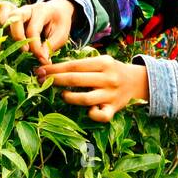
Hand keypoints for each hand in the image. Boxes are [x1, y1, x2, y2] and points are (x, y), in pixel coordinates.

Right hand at [0, 0, 73, 65]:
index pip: (33, 29)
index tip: (42, 59)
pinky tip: (7, 36)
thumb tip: (41, 60)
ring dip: (8, 32)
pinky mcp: (12, 15)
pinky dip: (1, 23)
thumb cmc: (59, 23)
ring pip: (6, 17)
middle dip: (18, 36)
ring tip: (16, 45)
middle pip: (15, 17)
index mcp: (42, 10)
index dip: (35, 47)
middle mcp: (27, 8)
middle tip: (26, 51)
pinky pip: (1, 15)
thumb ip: (50, 47)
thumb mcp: (61, 35)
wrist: (58, 11)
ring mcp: (18, 10)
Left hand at [34, 56, 148, 122]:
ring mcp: (111, 94)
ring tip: (62, 94)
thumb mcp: (101, 61)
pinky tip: (88, 112)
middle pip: (75, 79)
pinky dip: (92, 115)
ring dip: (68, 97)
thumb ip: (82, 65)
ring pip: (85, 99)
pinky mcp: (114, 109)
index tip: (41, 70)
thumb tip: (53, 68)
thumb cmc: (111, 70)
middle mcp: (108, 78)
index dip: (55, 68)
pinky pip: (101, 116)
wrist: (137, 81)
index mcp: (103, 63)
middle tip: (41, 80)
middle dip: (55, 80)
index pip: (74, 65)